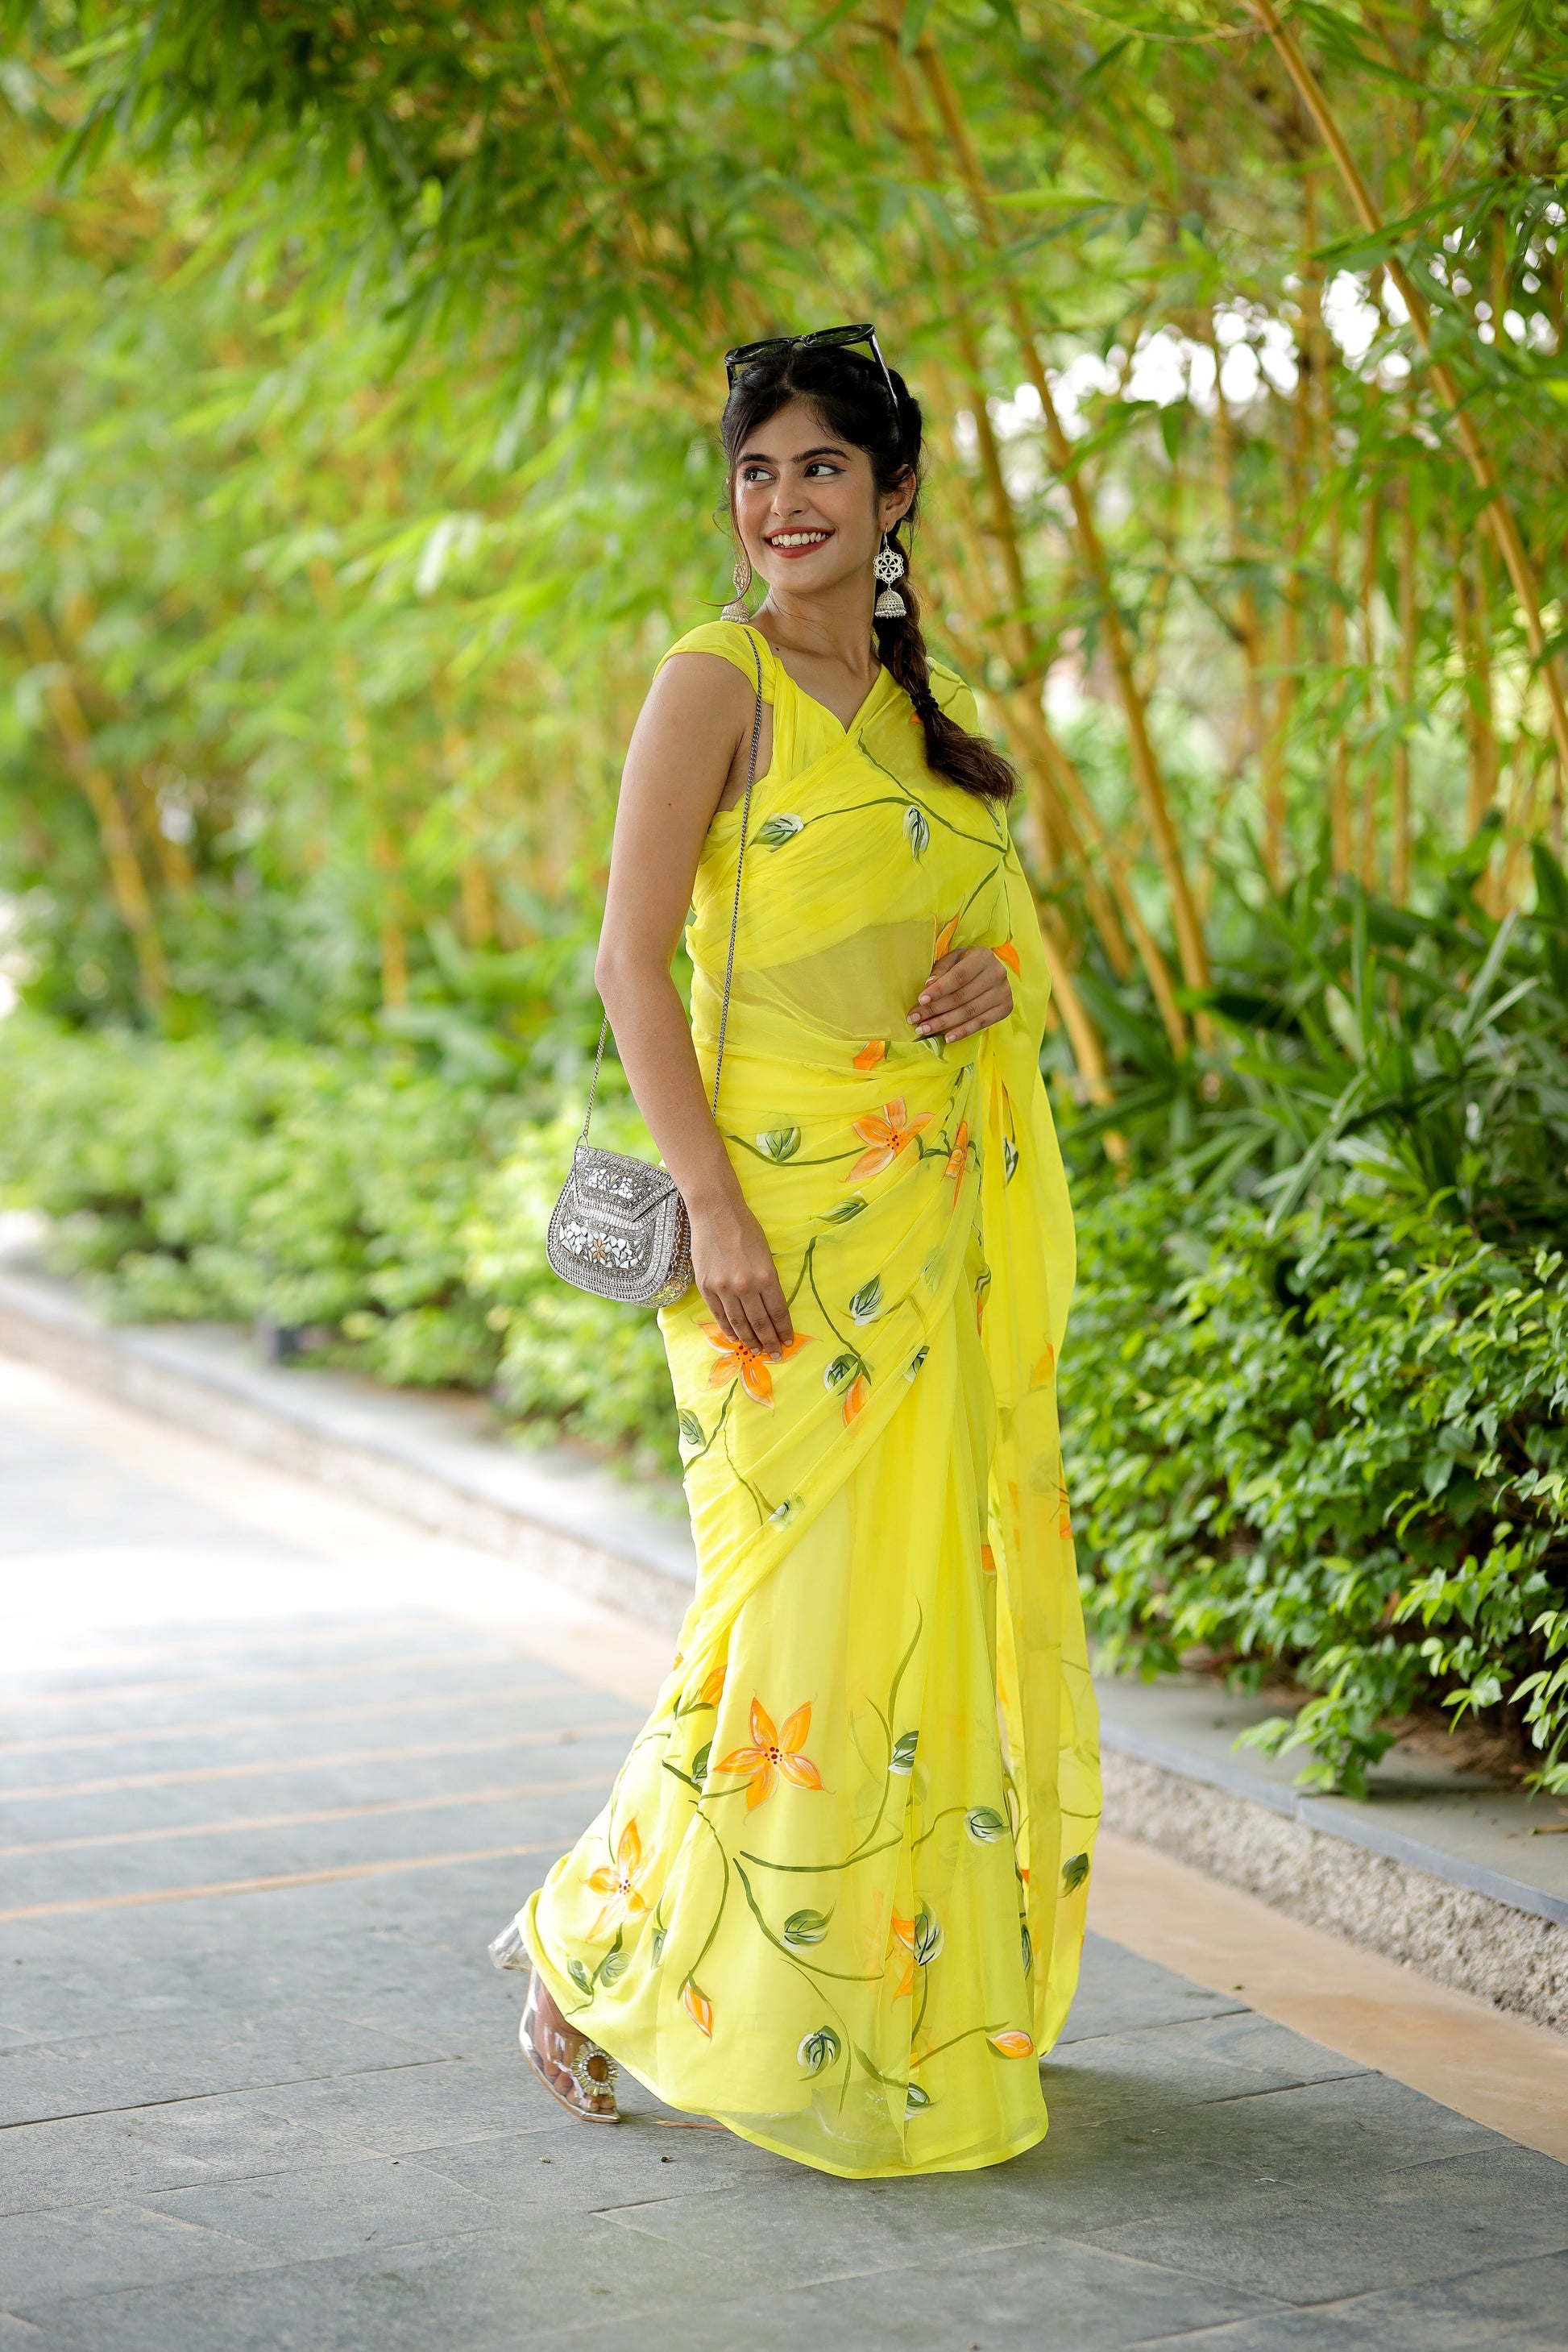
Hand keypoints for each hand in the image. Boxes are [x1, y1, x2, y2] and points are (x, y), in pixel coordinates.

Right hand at [689, 1192, 794, 1359]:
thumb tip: (769, 1308)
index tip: (787, 1341)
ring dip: (749, 1340)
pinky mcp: (706, 1287)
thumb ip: (767, 1281)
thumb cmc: (745, 1228)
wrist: (715, 1212)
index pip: (778, 1312)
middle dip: (769, 1341)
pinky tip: (736, 1337)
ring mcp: (724, 1288)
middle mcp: (746, 1286)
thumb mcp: (766, 1254)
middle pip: (760, 1322)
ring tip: (756, 1350)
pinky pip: (719, 1315)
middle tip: (775, 1353)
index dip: (783, 1329)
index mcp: (766, 1276)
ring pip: (739, 1323)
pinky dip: (728, 1329)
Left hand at [909, 945, 1012, 1042]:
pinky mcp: (1005, 1007)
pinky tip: (947, 1037)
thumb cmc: (965, 963)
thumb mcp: (953, 960)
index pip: (958, 977)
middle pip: (962, 997)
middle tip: (915, 1018)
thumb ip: (941, 970)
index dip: (939, 990)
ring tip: (924, 1029)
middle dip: (935, 1009)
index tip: (920, 1000)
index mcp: (983, 957)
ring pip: (969, 1012)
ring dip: (944, 1023)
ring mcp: (1003, 992)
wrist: (990, 970)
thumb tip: (929, 985)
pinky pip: (981, 1023)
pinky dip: (963, 1031)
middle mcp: (997, 974)